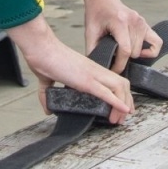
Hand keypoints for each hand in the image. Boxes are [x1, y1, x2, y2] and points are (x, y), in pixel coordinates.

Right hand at [5, 15, 132, 123]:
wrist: (40, 48)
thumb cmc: (44, 58)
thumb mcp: (47, 80)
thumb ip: (46, 94)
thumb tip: (47, 110)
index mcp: (89, 69)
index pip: (113, 81)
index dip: (121, 95)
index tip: (121, 109)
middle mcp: (95, 70)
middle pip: (123, 84)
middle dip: (127, 102)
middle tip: (123, 118)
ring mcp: (92, 74)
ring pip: (120, 88)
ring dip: (123, 105)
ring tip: (119, 120)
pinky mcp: (86, 81)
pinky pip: (107, 92)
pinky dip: (117, 102)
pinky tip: (123, 110)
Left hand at [81, 0, 161, 71]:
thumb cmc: (96, 13)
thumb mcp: (90, 31)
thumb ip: (93, 49)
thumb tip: (98, 67)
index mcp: (120, 22)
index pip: (125, 50)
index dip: (119, 64)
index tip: (112, 70)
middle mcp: (134, 21)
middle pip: (134, 52)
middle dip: (123, 59)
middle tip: (112, 56)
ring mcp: (142, 22)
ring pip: (141, 50)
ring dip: (132, 54)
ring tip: (121, 51)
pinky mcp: (146, 24)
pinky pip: (157, 42)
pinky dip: (150, 51)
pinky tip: (140, 52)